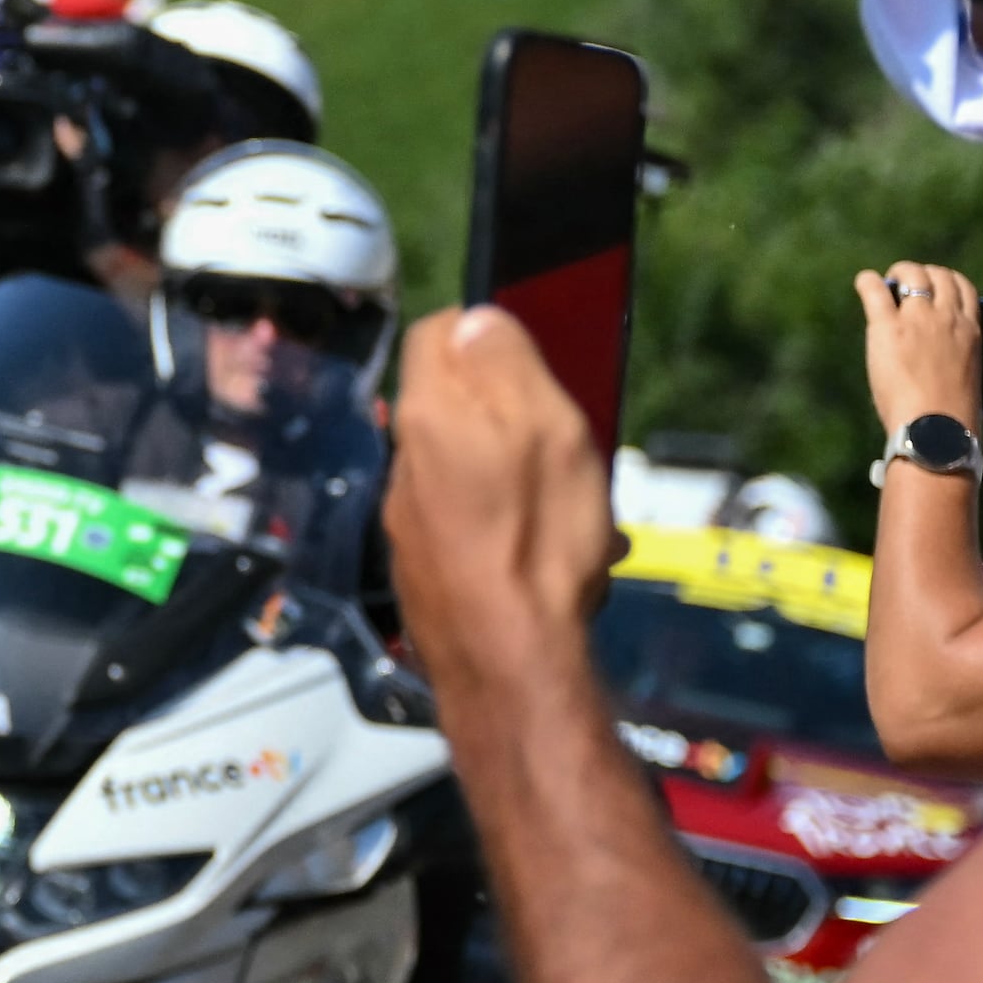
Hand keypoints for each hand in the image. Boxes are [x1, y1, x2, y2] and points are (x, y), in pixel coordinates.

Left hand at [382, 307, 622, 711]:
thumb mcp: (544, 424)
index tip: (533, 354)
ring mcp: (410, 521)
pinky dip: (518, 530)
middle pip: (457, 405)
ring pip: (474, 470)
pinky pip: (478, 526)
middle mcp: (403, 462)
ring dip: (526, 479)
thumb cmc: (536, 538)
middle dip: (516, 416)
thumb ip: (505, 361)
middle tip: (569, 445)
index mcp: (427, 413)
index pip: (436, 332)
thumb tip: (474, 318)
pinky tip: (559, 561)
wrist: (509, 664)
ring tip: (579, 513)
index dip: (485, 331)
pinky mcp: (426, 570)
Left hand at [857, 260, 982, 431]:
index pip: (966, 290)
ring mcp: (919, 319)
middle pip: (939, 276)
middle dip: (924, 273)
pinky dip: (868, 282)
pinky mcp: (888, 328)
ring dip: (900, 273)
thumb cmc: (950, 418)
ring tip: (888, 281)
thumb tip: (940, 367)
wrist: (935, 428)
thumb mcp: (966, 381)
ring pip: (912, 276)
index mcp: (972, 332)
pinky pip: (875, 291)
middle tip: (907, 281)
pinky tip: (863, 282)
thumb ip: (956, 361)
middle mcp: (948, 318)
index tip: (936, 286)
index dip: (948, 282)